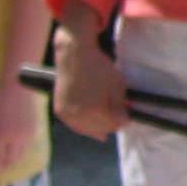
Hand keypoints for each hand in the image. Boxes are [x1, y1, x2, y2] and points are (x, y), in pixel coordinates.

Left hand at [0, 80, 38, 179]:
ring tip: (6, 160)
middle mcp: (15, 139)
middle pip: (10, 160)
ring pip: (19, 155)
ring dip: (11, 160)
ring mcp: (26, 136)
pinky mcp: (33, 131)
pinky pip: (26, 147)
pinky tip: (14, 149)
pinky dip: (19, 152)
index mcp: (0, 136)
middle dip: (2, 166)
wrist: (19, 89)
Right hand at [50, 26, 129, 141]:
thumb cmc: (98, 67)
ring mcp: (67, 114)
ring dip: (98, 126)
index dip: (123, 118)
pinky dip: (85, 125)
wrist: (74, 55)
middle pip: (102, 130)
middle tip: (118, 112)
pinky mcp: (60, 111)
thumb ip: (121, 106)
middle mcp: (79, 115)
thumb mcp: (117, 85)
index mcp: (95, 110)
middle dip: (112, 123)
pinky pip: (76, 126)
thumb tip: (124, 121)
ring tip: (106, 116)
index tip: (126, 110)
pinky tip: (92, 119)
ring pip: (88, 130)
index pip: (115, 125)